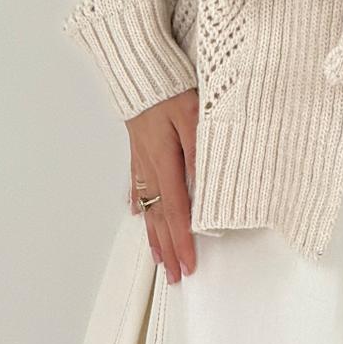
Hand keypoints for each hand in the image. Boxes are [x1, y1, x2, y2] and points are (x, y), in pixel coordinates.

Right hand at [126, 87, 198, 284]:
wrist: (138, 68)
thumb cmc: (168, 86)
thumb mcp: (194, 112)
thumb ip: (201, 147)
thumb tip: (206, 181)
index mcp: (165, 160)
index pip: (177, 210)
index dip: (183, 240)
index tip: (189, 264)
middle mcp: (150, 165)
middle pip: (159, 216)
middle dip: (168, 248)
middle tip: (176, 275)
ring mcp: (140, 158)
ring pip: (147, 205)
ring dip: (153, 234)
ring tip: (158, 258)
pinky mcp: (136, 148)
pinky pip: (136, 184)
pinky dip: (138, 203)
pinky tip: (136, 214)